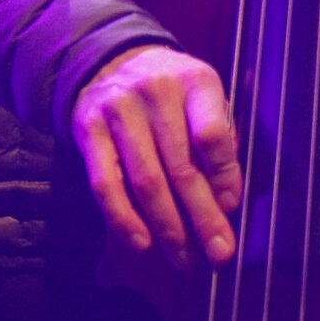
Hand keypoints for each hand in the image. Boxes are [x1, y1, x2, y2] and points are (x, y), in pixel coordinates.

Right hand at [71, 45, 241, 268]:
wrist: (115, 62)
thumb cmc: (174, 94)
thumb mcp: (204, 100)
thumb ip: (219, 142)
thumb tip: (226, 201)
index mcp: (195, 80)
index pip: (212, 134)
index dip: (224, 177)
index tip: (231, 208)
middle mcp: (156, 91)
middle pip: (181, 165)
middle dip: (202, 216)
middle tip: (218, 253)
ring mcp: (118, 109)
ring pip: (145, 180)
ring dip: (167, 226)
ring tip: (183, 258)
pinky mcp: (88, 129)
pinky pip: (105, 183)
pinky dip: (123, 218)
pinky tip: (142, 242)